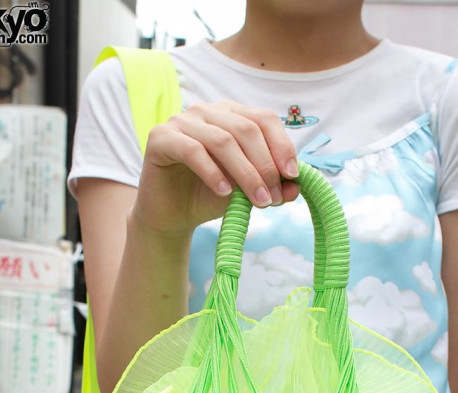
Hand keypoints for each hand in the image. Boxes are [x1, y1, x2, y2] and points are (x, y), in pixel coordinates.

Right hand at [135, 100, 300, 233]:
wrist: (171, 216)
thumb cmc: (209, 197)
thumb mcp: (246, 192)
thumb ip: (271, 186)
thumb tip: (296, 186)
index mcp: (231, 115)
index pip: (264, 119)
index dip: (282, 145)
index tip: (292, 176)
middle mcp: (207, 111)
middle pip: (246, 130)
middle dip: (265, 166)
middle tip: (272, 198)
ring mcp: (182, 121)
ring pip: (223, 141)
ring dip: (245, 174)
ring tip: (257, 201)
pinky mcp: (160, 138)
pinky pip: (192, 151)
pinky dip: (213, 173)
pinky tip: (225, 193)